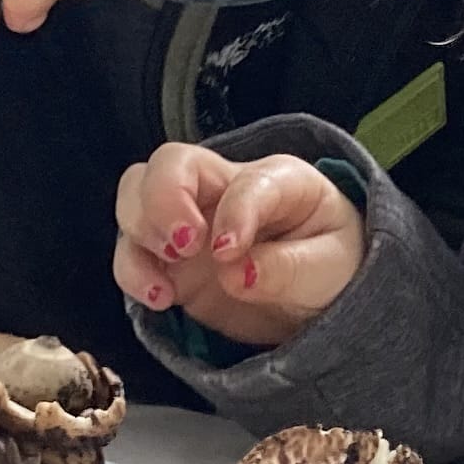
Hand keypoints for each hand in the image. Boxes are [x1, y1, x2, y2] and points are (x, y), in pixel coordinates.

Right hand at [113, 143, 365, 348]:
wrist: (318, 299)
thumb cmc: (331, 266)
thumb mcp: (332, 268)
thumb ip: (289, 268)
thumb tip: (236, 273)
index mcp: (277, 179)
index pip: (245, 182)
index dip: (234, 213)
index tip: (231, 251)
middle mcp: (223, 189)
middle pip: (169, 163)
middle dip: (163, 200)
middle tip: (183, 247)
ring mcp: (190, 221)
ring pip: (136, 196)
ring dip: (140, 232)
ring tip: (166, 283)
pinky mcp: (169, 260)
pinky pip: (131, 252)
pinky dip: (132, 272)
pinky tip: (159, 299)